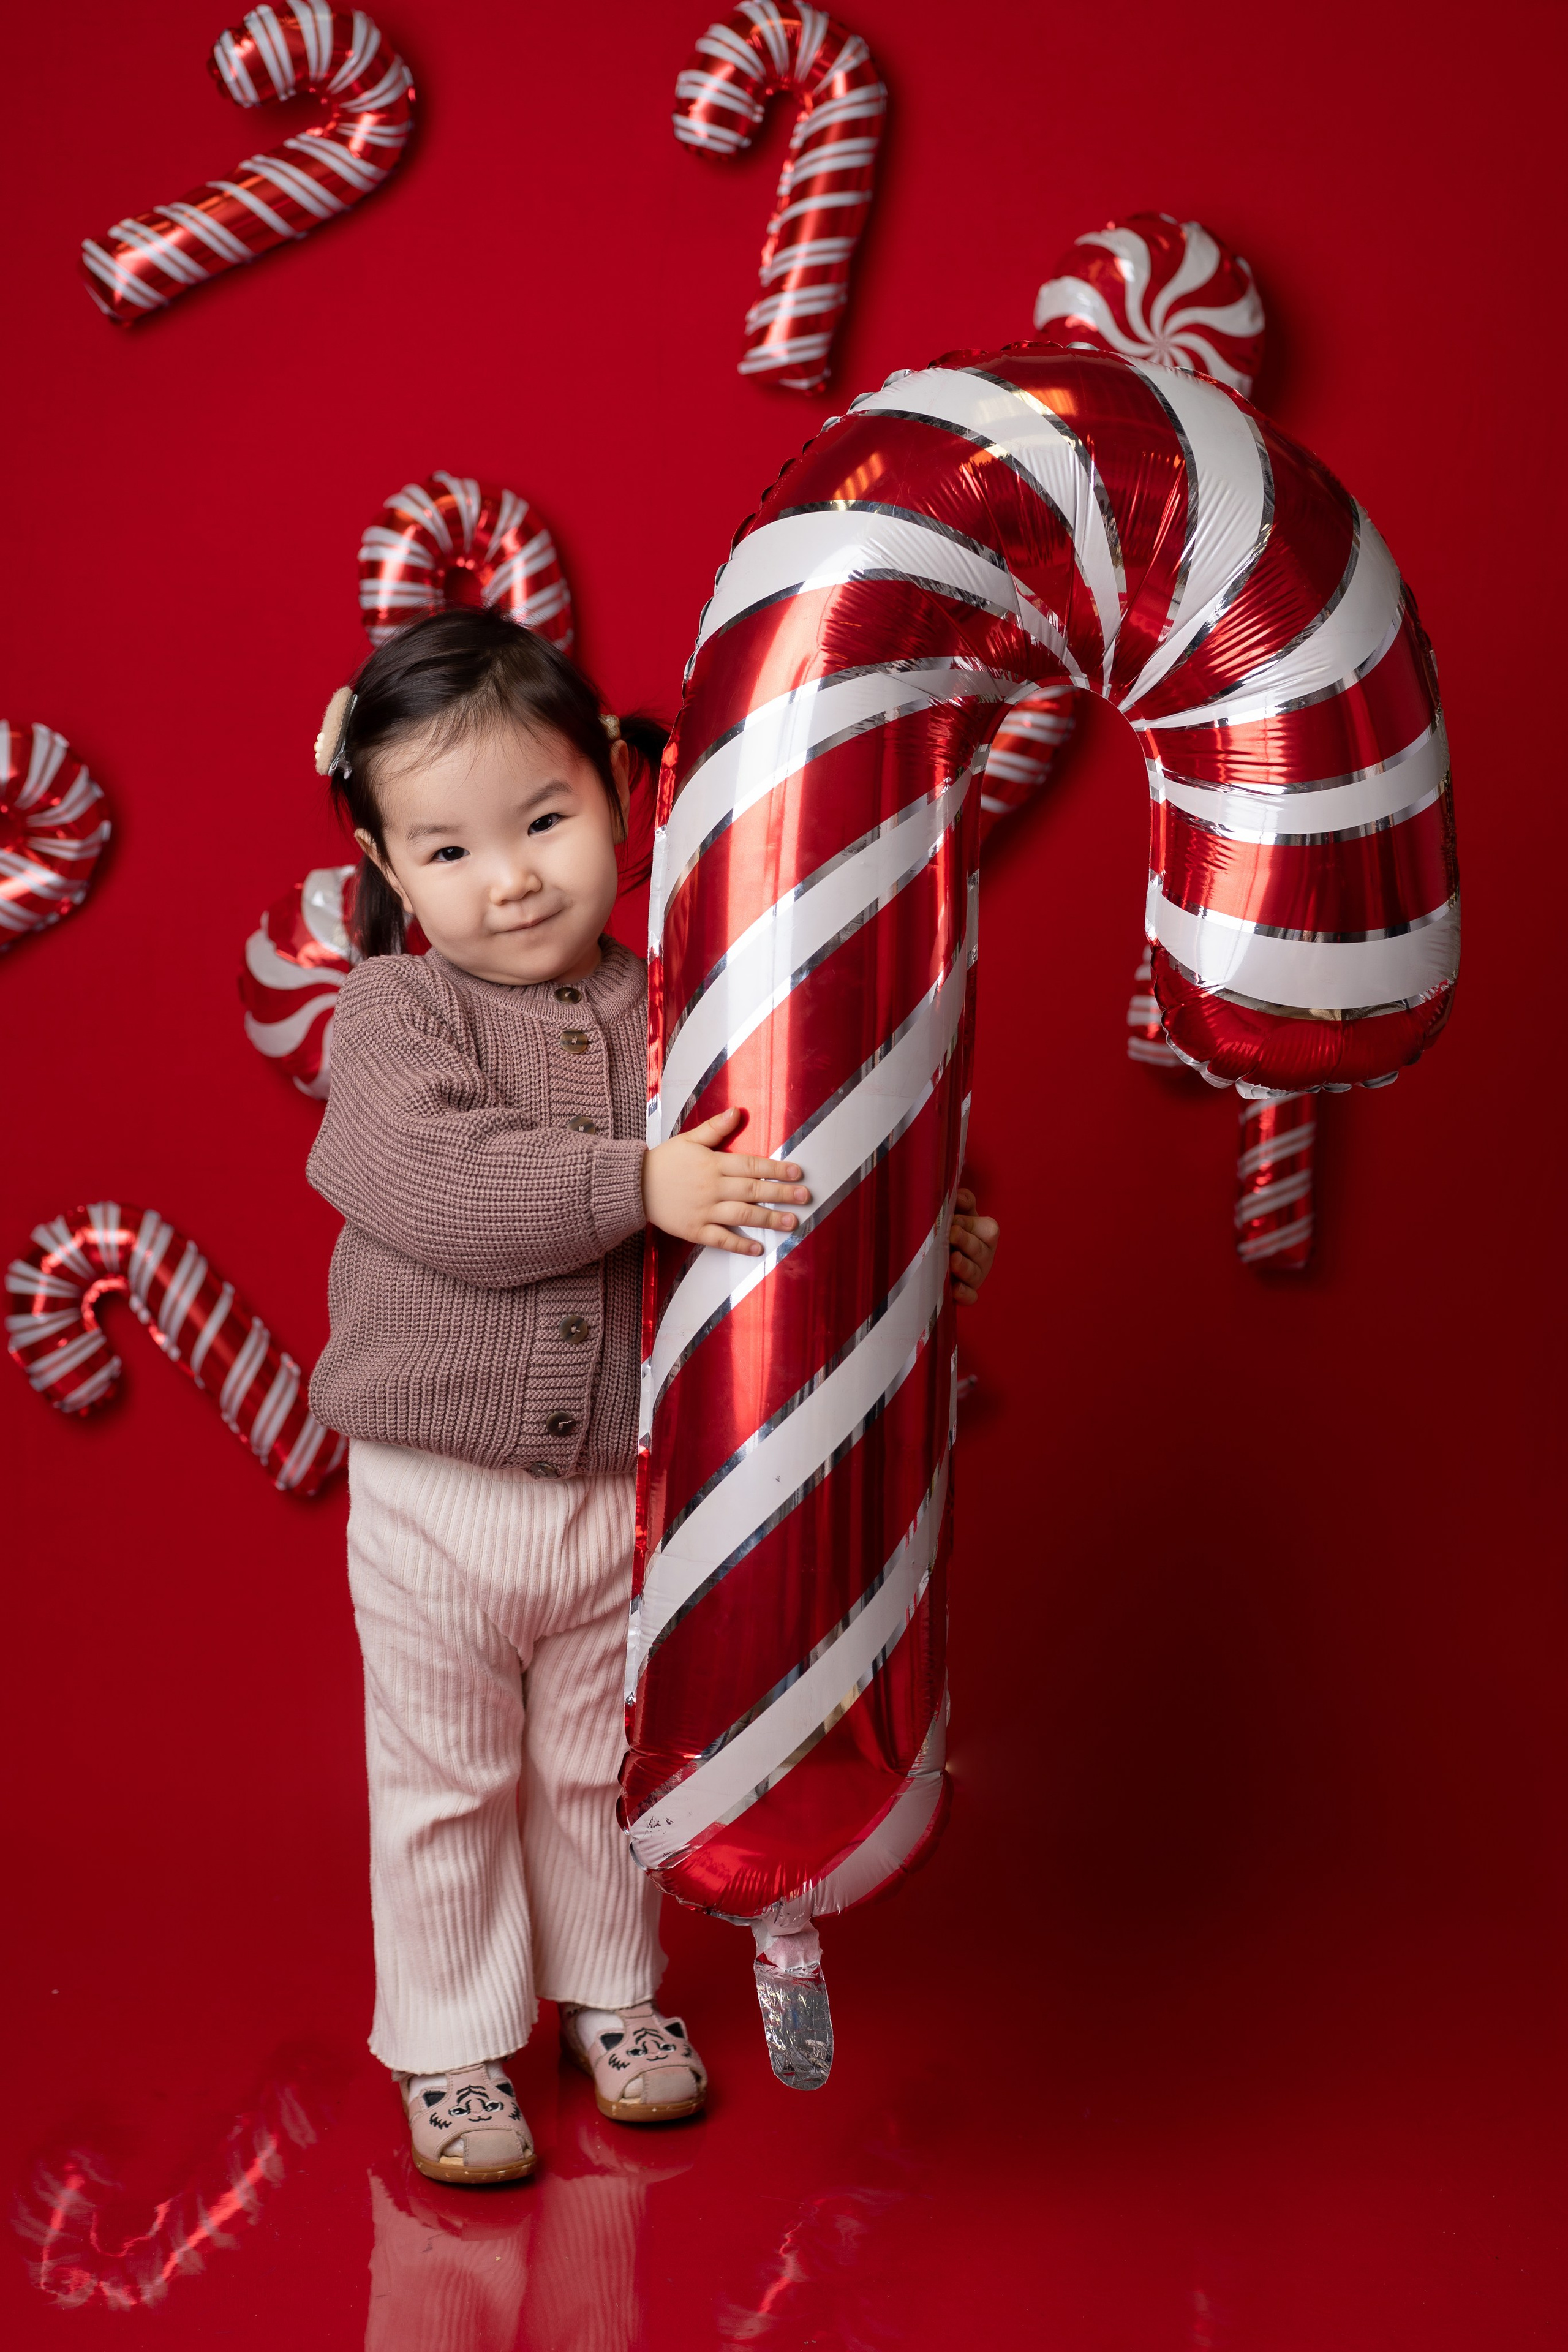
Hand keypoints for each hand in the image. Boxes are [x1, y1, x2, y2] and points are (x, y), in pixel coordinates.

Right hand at [642, 1106, 811, 1256]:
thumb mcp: (688, 1139)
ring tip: (792, 1222)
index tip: (797, 1173)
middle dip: (781, 1193)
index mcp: (712, 1163)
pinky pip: (720, 1239)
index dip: (776, 1169)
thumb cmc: (663, 1162)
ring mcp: (704, 1210)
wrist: (632, 1186)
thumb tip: (738, 1111)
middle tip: (804, 1197)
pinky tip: (758, 1248)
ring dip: (769, 1219)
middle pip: (752, 1190)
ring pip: (742, 1215)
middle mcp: (712, 1187)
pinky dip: (739, 1244)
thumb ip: (715, 1128)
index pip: (751, 1165)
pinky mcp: (694, 1230)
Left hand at [949, 1187, 998, 1304]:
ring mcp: (977, 1275)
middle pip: (979, 1250)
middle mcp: (985, 1255)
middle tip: (951, 1234)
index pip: (986, 1229)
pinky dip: (964, 1294)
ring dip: (964, 1267)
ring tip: (952, 1260)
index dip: (969, 1224)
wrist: (939, 1255)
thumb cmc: (953, 1228)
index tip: (953, 1220)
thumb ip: (963, 1203)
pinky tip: (955, 1289)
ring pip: (975, 1273)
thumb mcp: (960, 1213)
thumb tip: (960, 1197)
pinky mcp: (967, 1292)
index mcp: (986, 1233)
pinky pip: (970, 1296)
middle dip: (966, 1241)